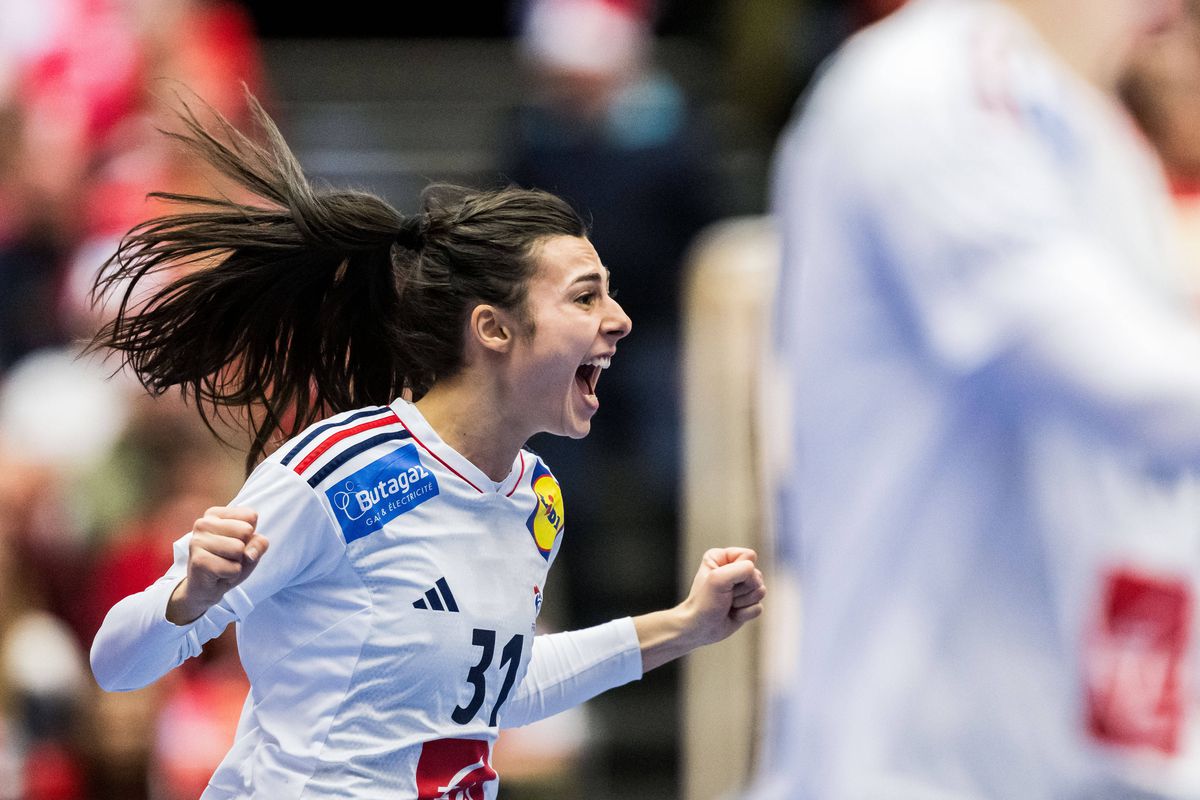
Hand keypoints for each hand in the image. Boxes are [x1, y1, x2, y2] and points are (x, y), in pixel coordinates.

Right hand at [166, 506, 267, 624]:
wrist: (207, 588)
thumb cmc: (229, 562)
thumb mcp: (251, 548)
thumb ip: (259, 543)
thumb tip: (249, 553)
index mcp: (214, 514)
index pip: (251, 516)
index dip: (250, 535)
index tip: (234, 543)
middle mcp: (202, 523)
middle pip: (246, 531)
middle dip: (243, 550)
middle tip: (228, 557)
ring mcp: (197, 541)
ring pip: (239, 549)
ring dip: (236, 563)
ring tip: (223, 565)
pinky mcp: (198, 561)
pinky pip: (233, 568)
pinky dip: (231, 575)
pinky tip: (218, 575)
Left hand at [679, 547, 765, 646]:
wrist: (701, 628)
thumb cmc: (704, 603)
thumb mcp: (718, 579)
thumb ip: (741, 569)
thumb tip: (756, 574)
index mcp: (722, 558)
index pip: (749, 556)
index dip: (741, 570)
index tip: (725, 581)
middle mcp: (733, 570)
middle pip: (757, 575)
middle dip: (743, 589)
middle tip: (726, 596)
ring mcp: (741, 587)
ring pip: (760, 591)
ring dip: (744, 602)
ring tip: (729, 604)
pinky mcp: (747, 603)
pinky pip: (759, 606)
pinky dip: (746, 613)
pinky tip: (733, 614)